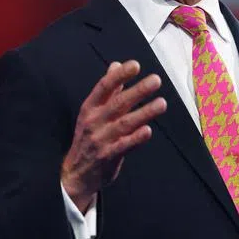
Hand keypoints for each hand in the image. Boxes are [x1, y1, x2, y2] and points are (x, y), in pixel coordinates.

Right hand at [61, 60, 166, 212]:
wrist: (76, 173)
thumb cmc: (88, 137)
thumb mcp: (92, 112)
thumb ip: (107, 90)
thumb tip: (116, 65)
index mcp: (90, 108)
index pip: (104, 87)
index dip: (120, 75)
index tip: (135, 65)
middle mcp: (94, 122)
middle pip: (117, 103)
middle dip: (138, 91)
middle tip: (156, 80)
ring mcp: (101, 140)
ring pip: (124, 123)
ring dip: (144, 113)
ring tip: (162, 103)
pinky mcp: (108, 156)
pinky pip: (124, 146)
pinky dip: (136, 138)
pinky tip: (148, 130)